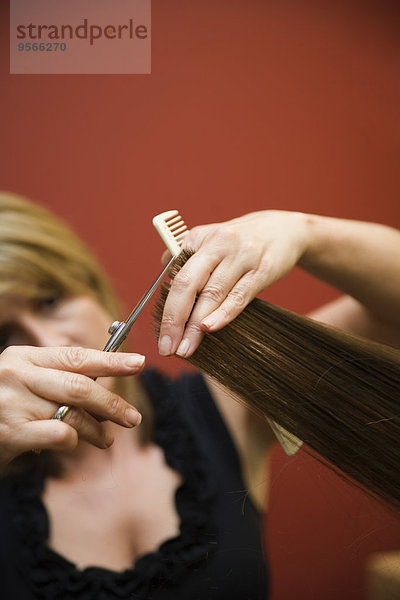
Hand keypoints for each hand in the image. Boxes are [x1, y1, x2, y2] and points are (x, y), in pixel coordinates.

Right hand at [0, 345, 144, 466]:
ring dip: (96, 429)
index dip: (111, 360)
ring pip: (73, 413)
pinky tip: (72, 444)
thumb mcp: (27, 384)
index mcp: (25, 357)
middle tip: (132, 418)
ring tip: (105, 439)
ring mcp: (11, 402)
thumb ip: (61, 382)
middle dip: (111, 403)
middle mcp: (17, 374)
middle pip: (80, 386)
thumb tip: (107, 388)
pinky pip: (59, 435)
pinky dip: (73, 441)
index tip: (139, 363)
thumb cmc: (3, 408)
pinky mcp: (9, 432)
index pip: (77, 356)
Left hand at [158, 210, 309, 357]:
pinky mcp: (262, 270)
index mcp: (199, 238)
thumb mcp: (211, 239)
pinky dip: (224, 313)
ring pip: (213, 294)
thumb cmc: (242, 240)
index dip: (166, 309)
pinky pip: (239, 295)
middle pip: (188, 284)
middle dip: (174, 320)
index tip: (161, 335)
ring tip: (186, 348)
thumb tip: (165, 273)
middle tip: (168, 347)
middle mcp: (217, 245)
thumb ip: (187, 255)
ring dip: (196, 325)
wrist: (284, 229)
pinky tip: (210, 328)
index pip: (175, 277)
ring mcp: (241, 257)